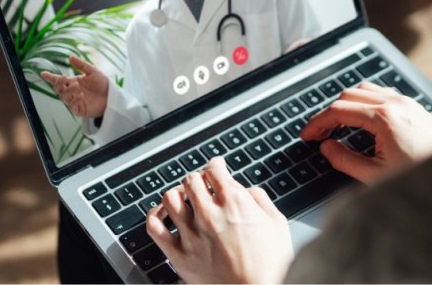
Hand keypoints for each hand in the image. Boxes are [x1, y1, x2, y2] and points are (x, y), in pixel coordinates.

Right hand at [39, 55, 108, 118]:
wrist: (113, 96)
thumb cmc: (103, 84)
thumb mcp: (93, 71)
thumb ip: (81, 65)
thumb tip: (70, 57)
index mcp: (73, 82)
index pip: (59, 80)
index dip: (50, 77)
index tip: (43, 73)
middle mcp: (72, 91)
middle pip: (58, 89)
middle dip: (58, 83)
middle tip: (65, 78)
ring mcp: (75, 101)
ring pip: (63, 97)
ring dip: (68, 91)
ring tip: (78, 86)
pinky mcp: (79, 110)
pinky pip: (72, 106)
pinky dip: (75, 100)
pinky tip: (81, 95)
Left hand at [146, 156, 292, 283]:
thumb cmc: (271, 265)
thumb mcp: (277, 224)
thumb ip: (259, 199)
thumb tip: (245, 190)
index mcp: (234, 203)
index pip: (214, 169)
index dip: (216, 165)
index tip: (216, 167)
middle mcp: (209, 214)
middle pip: (191, 180)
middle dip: (198, 179)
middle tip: (202, 184)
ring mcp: (191, 234)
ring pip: (170, 198)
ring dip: (177, 194)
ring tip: (183, 198)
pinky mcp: (179, 255)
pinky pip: (154, 227)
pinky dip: (155, 215)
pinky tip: (162, 214)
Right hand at [300, 81, 431, 184]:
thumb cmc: (421, 177)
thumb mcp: (376, 176)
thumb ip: (345, 160)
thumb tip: (326, 147)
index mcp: (383, 118)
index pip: (338, 111)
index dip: (317, 123)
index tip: (306, 136)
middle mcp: (394, 103)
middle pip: (348, 95)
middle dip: (329, 113)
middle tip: (320, 134)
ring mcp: (405, 102)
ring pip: (364, 89)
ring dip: (347, 104)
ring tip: (339, 127)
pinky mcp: (414, 105)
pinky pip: (381, 93)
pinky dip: (365, 102)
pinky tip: (363, 122)